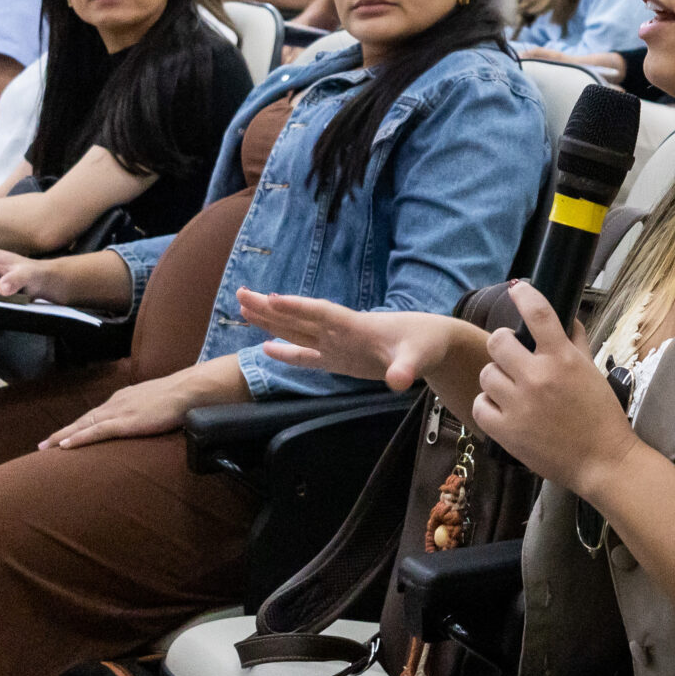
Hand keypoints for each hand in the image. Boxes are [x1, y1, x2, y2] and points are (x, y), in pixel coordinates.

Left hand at [40, 372, 204, 450]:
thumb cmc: (180, 398)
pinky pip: (95, 432)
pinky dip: (78, 439)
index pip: (96, 414)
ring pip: (83, 426)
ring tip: (45, 448)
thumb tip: (150, 420)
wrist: (189, 391)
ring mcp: (119, 412)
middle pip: (83, 420)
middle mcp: (116, 403)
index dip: (79, 426)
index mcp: (125, 399)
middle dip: (62, 433)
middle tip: (43, 445)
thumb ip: (149, 411)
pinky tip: (64, 447)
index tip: (65, 436)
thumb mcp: (159, 404)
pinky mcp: (124, 422)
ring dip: (63, 437)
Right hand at [241, 291, 466, 392]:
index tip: (270, 297)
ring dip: (272, 321)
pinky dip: (287, 352)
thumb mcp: (419, 358)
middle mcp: (341, 331)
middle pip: (300, 317)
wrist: (433, 345)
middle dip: (271, 308)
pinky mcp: (339, 358)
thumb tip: (398, 381)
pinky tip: (267, 348)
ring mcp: (338, 344)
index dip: (298, 307)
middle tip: (241, 294)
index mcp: (356, 326)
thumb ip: (406, 368)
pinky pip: (307, 354)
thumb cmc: (426, 344)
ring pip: (297, 331)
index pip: (322, 314)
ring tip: (244, 309)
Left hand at [469, 281, 639, 496]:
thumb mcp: (592, 371)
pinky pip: (480, 405)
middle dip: (504, 345)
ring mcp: (519, 404)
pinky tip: (503, 408)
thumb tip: (565, 319)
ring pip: (487, 373)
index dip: (524, 294)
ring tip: (511, 388)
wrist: (602, 461)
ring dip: (497, 377)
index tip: (516, 288)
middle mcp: (538, 377)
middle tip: (512, 356)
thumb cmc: (601, 416)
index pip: (538, 313)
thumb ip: (575, 342)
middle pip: (498, 341)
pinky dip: (488, 405)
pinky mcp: (505, 431)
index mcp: (562, 359)